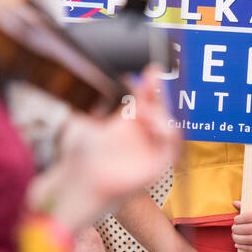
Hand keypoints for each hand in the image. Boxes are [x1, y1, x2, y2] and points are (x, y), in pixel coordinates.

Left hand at [37, 67, 179, 228]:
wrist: (80, 181)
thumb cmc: (82, 155)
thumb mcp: (90, 123)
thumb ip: (99, 105)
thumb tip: (103, 79)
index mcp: (130, 123)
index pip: (147, 100)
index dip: (151, 86)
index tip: (152, 70)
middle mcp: (144, 136)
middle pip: (161, 111)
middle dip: (160, 95)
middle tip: (154, 80)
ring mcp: (151, 152)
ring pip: (170, 129)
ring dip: (161, 115)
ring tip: (142, 107)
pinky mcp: (157, 168)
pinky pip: (171, 150)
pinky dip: (168, 135)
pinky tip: (154, 124)